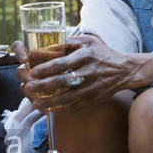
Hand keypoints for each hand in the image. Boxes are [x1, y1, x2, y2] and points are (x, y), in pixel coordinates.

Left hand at [15, 35, 142, 112]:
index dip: (46, 69)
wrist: (124, 70)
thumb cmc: (102, 53)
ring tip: (34, 103)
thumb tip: (44, 47)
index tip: (32, 72)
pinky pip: (76, 108)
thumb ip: (67, 42)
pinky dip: (61, 110)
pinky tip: (49, 110)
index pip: (63, 63)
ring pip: (67, 99)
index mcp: (86, 56)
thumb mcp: (87, 41)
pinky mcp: (94, 100)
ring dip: (49, 102)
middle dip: (42, 87)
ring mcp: (92, 88)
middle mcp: (89, 72)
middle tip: (28, 88)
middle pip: (62, 82)